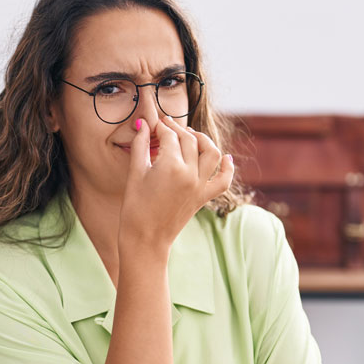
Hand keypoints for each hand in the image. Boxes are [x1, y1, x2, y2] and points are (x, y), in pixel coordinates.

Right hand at [118, 116, 233, 258]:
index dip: (160, 127)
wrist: (146, 239)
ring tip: (190, 135)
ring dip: (203, 140)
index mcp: (171, 166)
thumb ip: (140, 145)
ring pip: (211, 152)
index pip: (169, 136)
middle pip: (189, 140)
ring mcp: (200, 186)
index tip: (153, 125)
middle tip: (165, 127)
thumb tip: (142, 124)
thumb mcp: (135, 173)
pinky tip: (225, 158)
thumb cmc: (135, 208)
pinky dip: (228, 167)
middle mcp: (190, 173)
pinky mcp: (204, 197)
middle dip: (177, 129)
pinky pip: (224, 180)